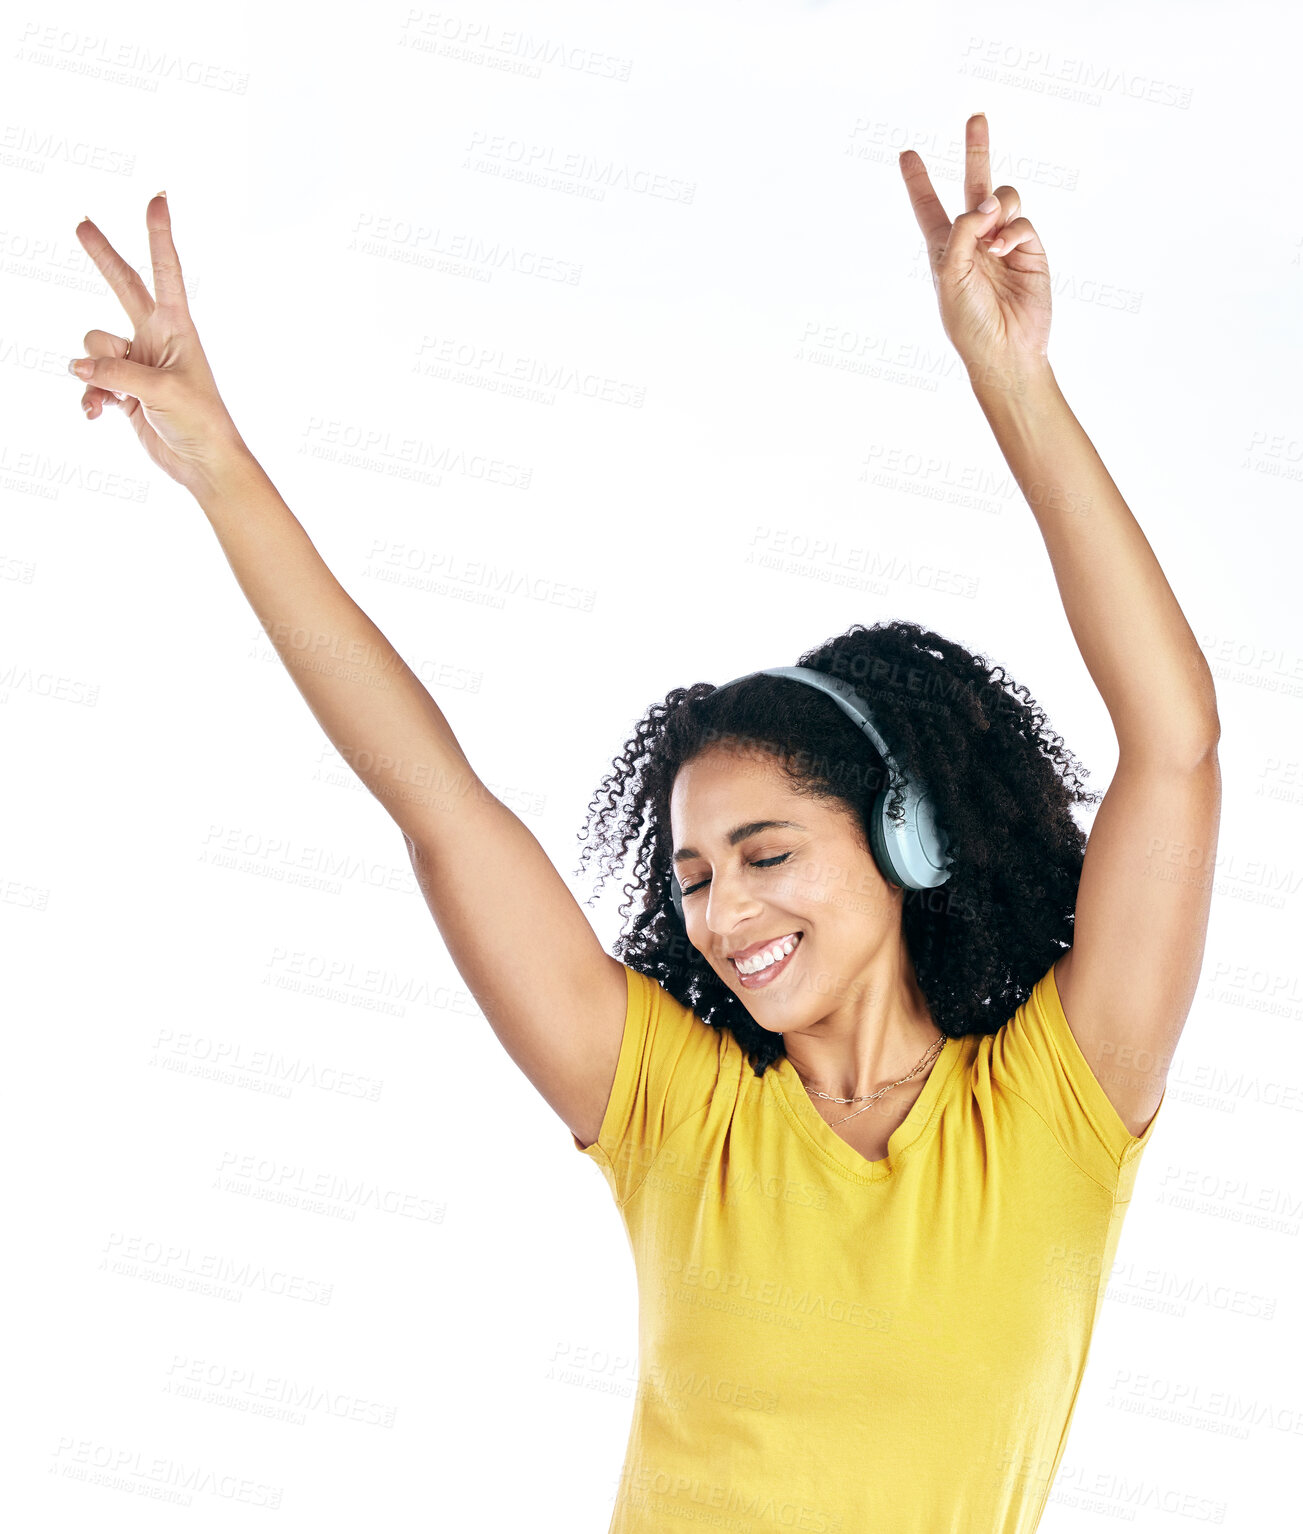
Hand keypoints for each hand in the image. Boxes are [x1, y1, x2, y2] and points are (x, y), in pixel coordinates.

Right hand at [69, 194, 250, 494]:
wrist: (203, 463)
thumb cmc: (200, 423)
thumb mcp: (161, 391)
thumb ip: (116, 372)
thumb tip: (78, 366)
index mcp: (177, 328)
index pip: (165, 272)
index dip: (159, 235)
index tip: (158, 198)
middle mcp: (155, 338)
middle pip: (122, 286)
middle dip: (102, 257)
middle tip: (80, 222)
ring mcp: (137, 362)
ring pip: (94, 347)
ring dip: (95, 373)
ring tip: (114, 398)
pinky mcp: (124, 388)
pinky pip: (91, 380)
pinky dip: (90, 397)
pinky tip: (97, 415)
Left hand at [899, 113, 1051, 388]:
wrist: (1006, 350)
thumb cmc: (969, 322)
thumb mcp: (950, 275)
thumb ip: (961, 232)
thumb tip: (985, 203)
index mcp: (944, 248)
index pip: (928, 207)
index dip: (918, 181)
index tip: (905, 154)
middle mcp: (973, 240)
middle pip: (973, 185)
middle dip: (976, 151)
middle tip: (976, 116)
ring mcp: (1003, 243)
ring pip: (1003, 197)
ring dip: (997, 206)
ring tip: (992, 234)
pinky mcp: (1029, 250)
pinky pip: (1021, 221)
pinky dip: (1012, 230)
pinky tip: (1002, 250)